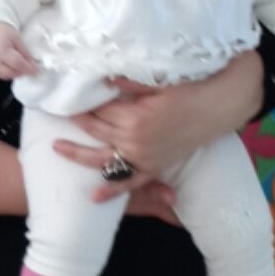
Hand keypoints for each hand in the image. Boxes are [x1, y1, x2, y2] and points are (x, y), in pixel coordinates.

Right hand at [0, 21, 36, 79]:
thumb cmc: (1, 29)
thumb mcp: (16, 38)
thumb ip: (24, 53)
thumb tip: (32, 65)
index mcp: (2, 51)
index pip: (18, 65)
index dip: (28, 69)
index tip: (36, 71)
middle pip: (11, 73)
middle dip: (21, 72)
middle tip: (28, 67)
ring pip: (5, 76)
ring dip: (14, 73)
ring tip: (20, 66)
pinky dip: (7, 72)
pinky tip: (11, 65)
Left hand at [54, 52, 261, 202]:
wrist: (218, 107)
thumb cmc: (190, 89)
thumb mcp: (158, 81)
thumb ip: (129, 82)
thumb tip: (103, 79)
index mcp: (135, 117)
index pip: (99, 109)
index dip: (83, 102)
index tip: (66, 95)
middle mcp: (135, 140)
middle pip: (97, 130)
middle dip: (76, 121)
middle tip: (56, 113)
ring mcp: (144, 157)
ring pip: (104, 158)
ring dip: (78, 154)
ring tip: (56, 148)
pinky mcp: (154, 167)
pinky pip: (130, 182)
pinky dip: (112, 190)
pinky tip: (93, 196)